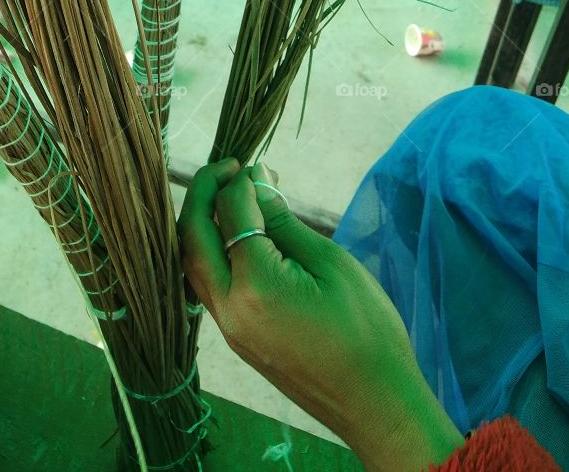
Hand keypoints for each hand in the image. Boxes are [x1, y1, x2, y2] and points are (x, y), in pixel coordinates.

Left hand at [178, 162, 464, 471]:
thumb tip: (256, 180)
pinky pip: (208, 285)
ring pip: (193, 263)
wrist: (376, 403)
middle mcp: (229, 308)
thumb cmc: (367, 330)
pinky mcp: (236, 340)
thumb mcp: (330, 263)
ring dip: (203, 223)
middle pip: (191, 236)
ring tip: (233, 196)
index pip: (231, 212)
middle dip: (204, 194)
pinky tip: (238, 235)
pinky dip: (213, 251)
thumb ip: (283, 222)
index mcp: (254, 285)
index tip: (260, 164)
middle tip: (230, 168)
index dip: (242, 181)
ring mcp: (228, 329)